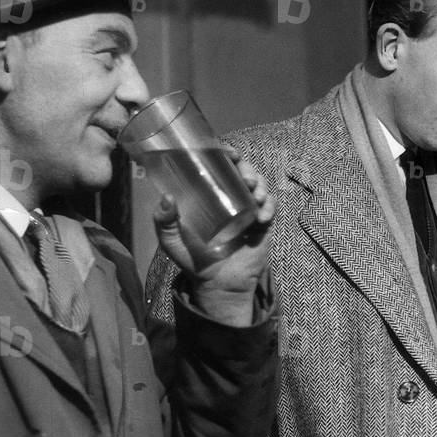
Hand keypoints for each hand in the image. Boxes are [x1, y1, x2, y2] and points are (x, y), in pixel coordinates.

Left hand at [154, 148, 275, 325]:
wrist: (219, 284)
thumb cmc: (193, 260)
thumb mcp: (172, 242)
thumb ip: (165, 222)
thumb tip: (166, 197)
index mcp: (209, 196)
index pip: (220, 168)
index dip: (227, 155)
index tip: (230, 152)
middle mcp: (230, 199)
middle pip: (244, 173)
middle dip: (249, 171)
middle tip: (247, 180)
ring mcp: (248, 211)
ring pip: (261, 188)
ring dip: (262, 187)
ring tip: (256, 196)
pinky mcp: (263, 225)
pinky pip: (271, 209)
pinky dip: (269, 208)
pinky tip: (262, 217)